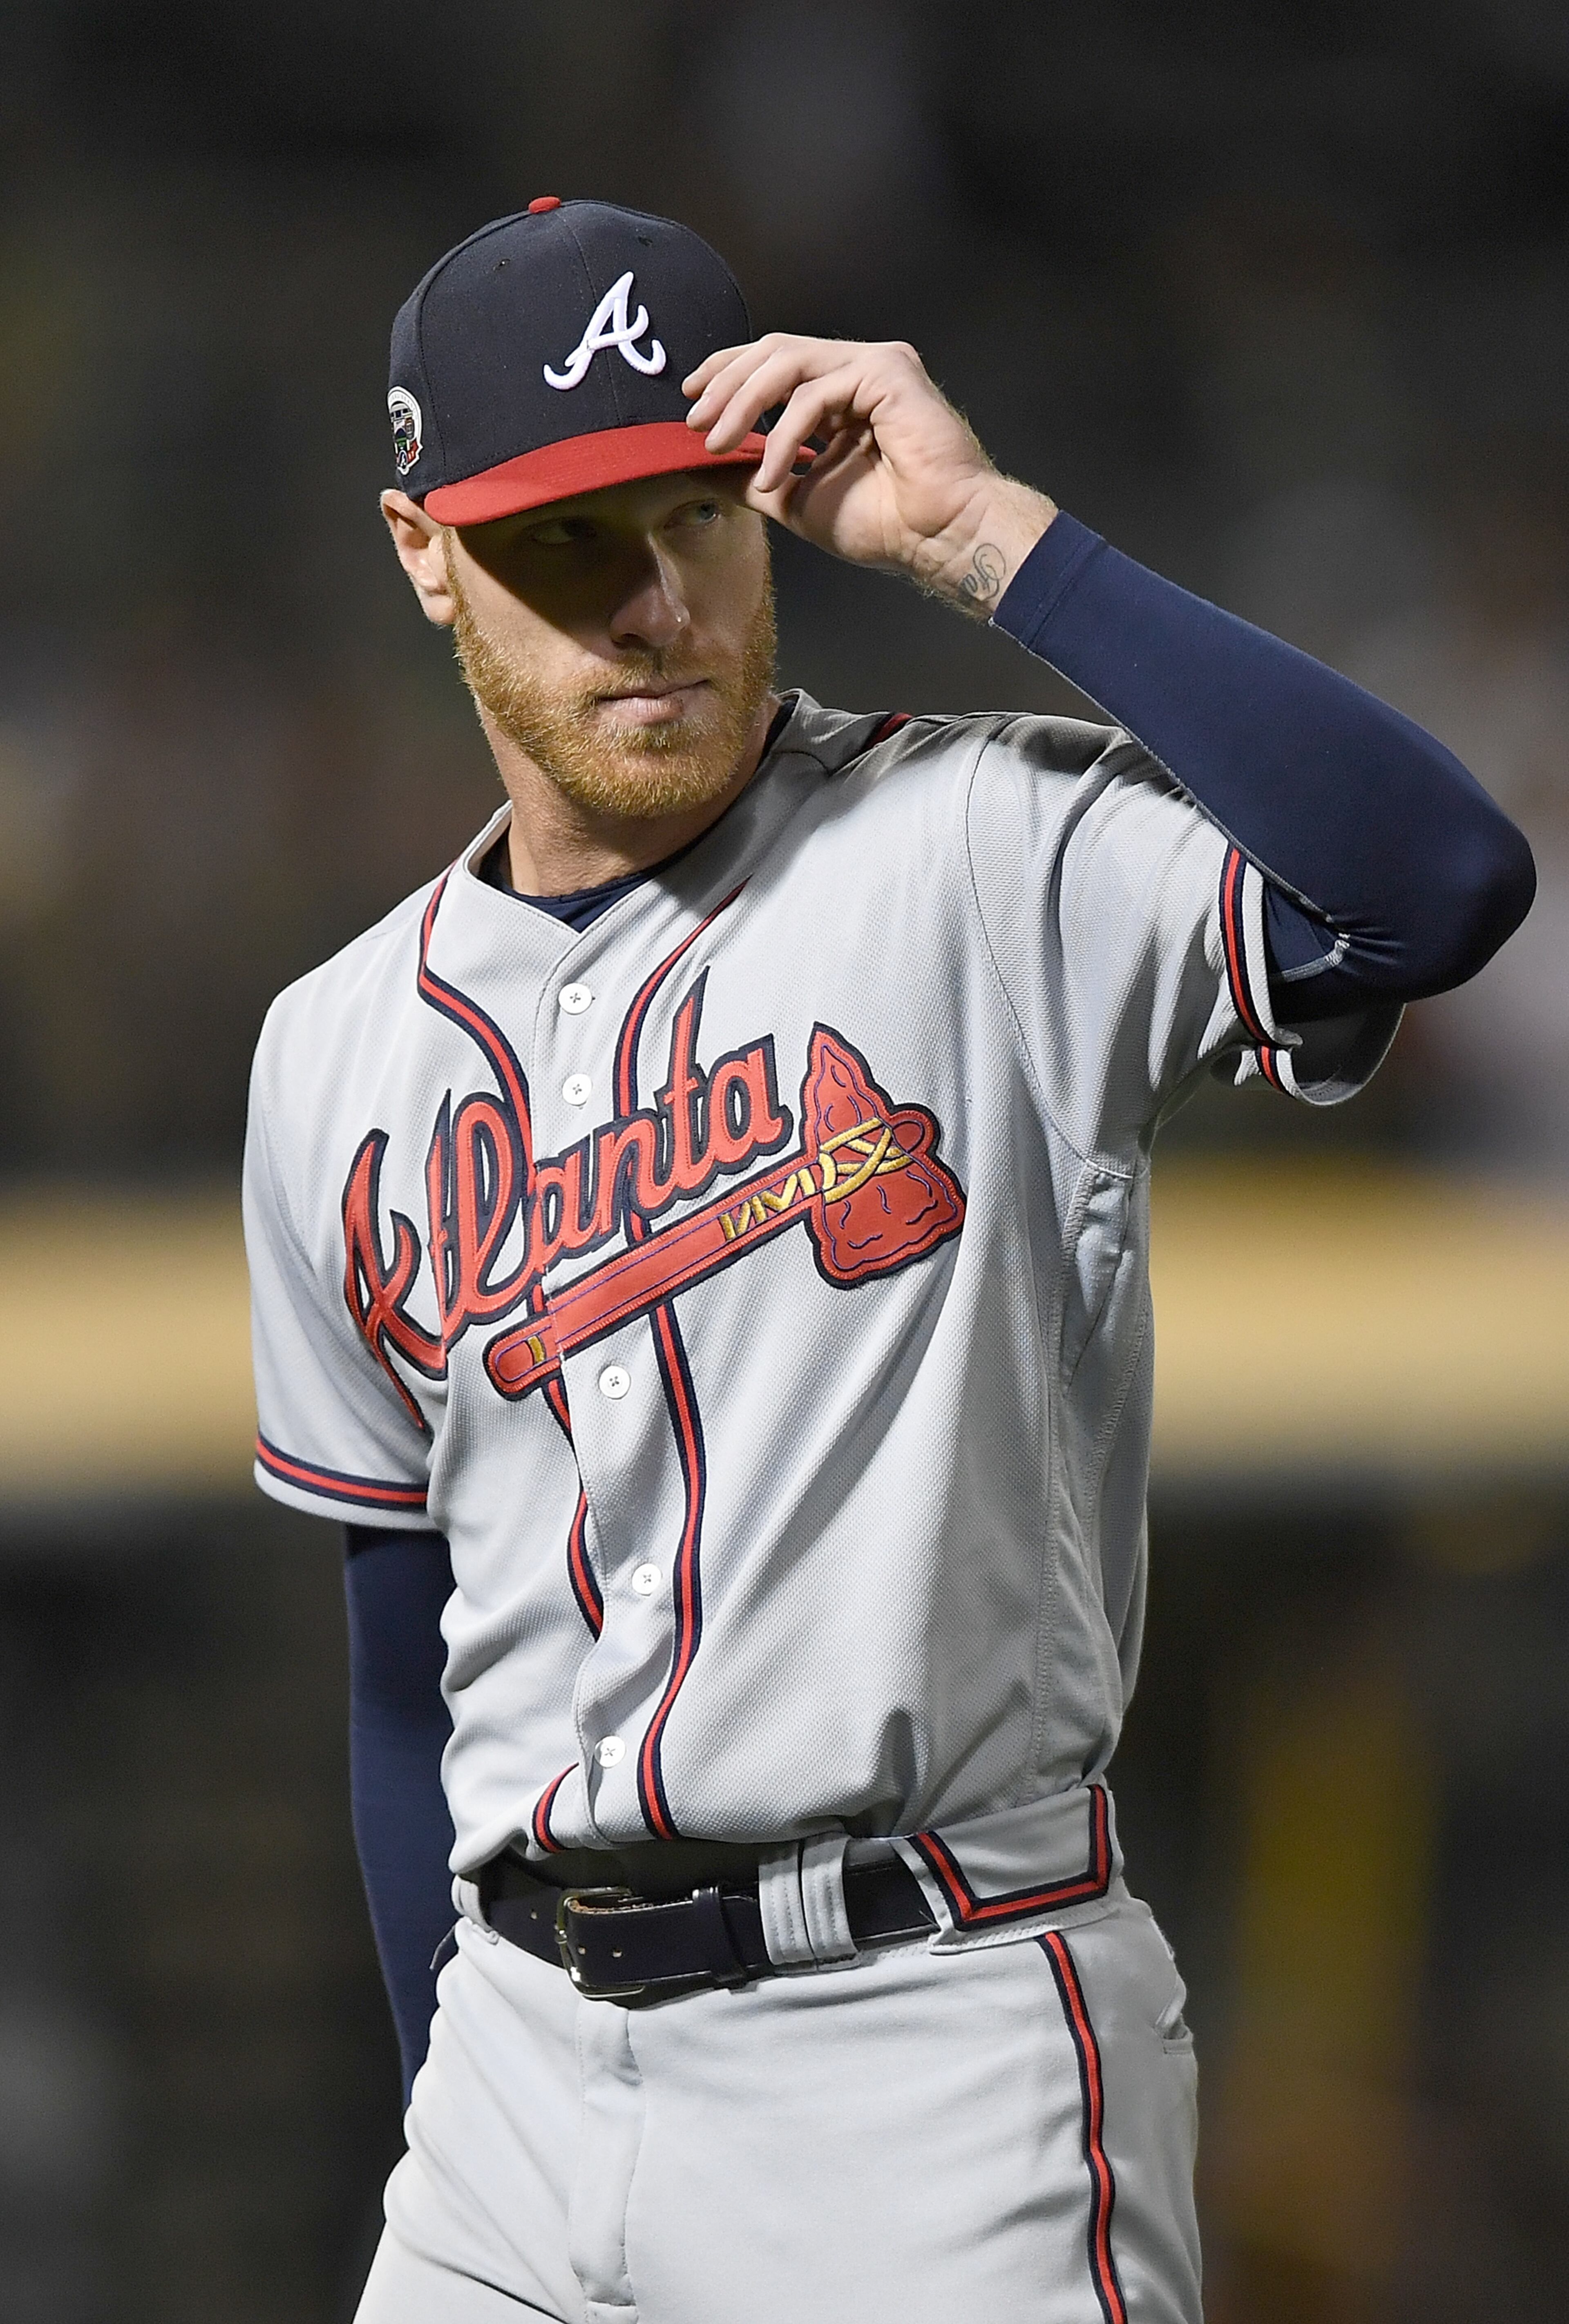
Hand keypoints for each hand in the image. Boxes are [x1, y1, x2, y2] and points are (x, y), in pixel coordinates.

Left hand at [682, 335, 1056, 618]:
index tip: (690, 401)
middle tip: (696, 422)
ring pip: (789, 362)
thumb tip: (696, 467)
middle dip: (726, 385)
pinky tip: (773, 471)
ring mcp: (873, 365)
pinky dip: (785, 433)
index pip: (773, 363)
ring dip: (744, 402)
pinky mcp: (888, 371)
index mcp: (838, 392)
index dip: (727, 373)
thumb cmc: (879, 523)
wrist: (933, 537)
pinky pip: (818, 392)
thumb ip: (748, 476)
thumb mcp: (791, 498)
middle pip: (774, 351)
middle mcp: (855, 370)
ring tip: (720, 442)